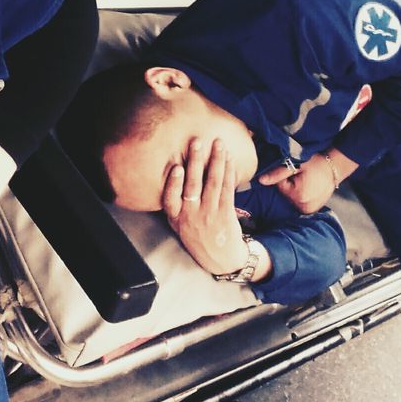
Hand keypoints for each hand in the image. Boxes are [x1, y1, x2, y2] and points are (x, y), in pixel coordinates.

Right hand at [162, 137, 248, 275]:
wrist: (221, 260)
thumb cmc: (197, 235)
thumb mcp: (179, 223)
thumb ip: (176, 202)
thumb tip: (175, 168)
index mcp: (176, 217)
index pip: (170, 199)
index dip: (173, 183)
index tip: (176, 168)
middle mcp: (191, 216)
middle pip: (194, 185)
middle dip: (196, 161)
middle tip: (197, 141)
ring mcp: (209, 215)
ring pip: (213, 183)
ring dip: (216, 160)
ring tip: (218, 143)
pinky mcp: (226, 214)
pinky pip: (228, 189)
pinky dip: (229, 172)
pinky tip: (230, 159)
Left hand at [258, 151, 348, 213]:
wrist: (335, 167)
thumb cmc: (316, 163)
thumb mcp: (296, 164)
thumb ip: (277, 174)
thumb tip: (260, 181)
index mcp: (298, 196)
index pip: (280, 186)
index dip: (285, 176)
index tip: (295, 170)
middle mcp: (304, 207)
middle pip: (285, 194)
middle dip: (290, 184)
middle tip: (302, 175)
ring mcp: (309, 210)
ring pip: (292, 199)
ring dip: (295, 191)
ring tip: (306, 181)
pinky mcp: (313, 210)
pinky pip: (300, 203)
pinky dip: (301, 196)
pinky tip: (308, 188)